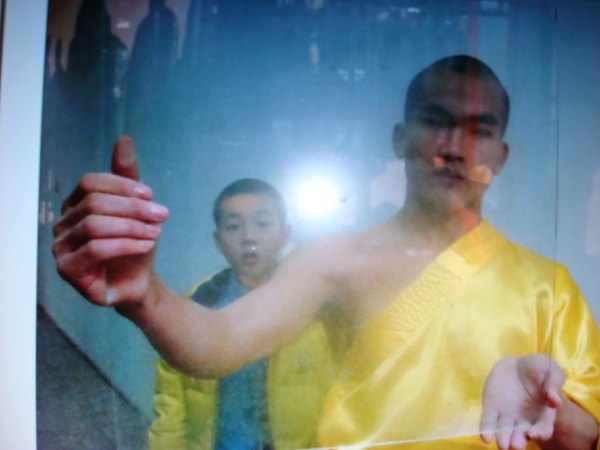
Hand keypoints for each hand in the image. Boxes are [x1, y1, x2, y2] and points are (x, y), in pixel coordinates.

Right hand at [52, 136, 168, 305]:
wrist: (138, 281)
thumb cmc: (134, 243)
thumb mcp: (136, 208)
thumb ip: (128, 177)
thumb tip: (124, 139)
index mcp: (75, 203)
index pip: (90, 182)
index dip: (121, 186)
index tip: (151, 195)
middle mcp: (62, 223)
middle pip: (94, 203)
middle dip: (133, 208)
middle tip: (161, 215)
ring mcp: (61, 247)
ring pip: (94, 226)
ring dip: (132, 227)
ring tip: (156, 233)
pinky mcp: (67, 270)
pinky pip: (94, 250)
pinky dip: (125, 245)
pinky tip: (146, 246)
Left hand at [480, 354, 565, 449]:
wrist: (517, 363)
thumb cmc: (540, 369)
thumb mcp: (551, 372)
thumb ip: (553, 385)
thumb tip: (555, 401)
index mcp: (542, 415)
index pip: (543, 429)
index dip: (540, 433)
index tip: (533, 433)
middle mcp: (525, 420)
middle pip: (522, 435)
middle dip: (518, 441)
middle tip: (515, 445)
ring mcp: (507, 416)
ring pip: (504, 431)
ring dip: (503, 439)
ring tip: (502, 444)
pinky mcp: (492, 408)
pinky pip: (488, 420)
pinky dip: (486, 429)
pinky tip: (485, 437)